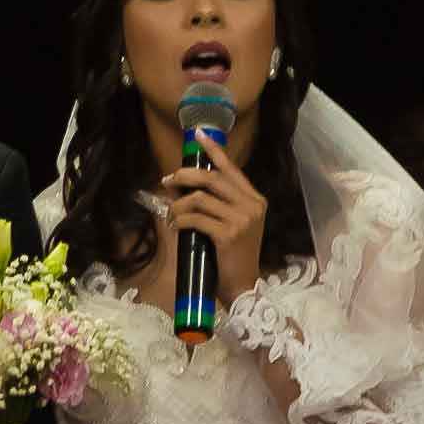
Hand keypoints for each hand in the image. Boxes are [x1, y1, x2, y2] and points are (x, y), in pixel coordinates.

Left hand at [154, 147, 269, 304]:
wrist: (244, 287)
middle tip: (168, 180)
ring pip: (200, 198)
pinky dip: (181, 220)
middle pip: (211, 178)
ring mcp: (241, 220)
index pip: (231, 168)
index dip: (213, 150)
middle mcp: (252, 206)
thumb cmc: (234, 257)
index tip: (198, 135)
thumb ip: (220, 205)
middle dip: (185, 176)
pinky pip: (195, 218)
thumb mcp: (235, 225)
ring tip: (172, 214)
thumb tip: (186, 187)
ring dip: (179, 205)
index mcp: (255, 200)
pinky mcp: (228, 235)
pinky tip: (176, 226)